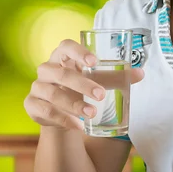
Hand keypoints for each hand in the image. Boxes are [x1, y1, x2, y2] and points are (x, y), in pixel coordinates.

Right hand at [24, 39, 143, 131]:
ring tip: (92, 114)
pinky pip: (46, 111)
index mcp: (62, 57)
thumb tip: (141, 73)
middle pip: (62, 73)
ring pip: (54, 94)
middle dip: (82, 84)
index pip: (65, 46)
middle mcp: (47, 69)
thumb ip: (116, 77)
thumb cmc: (80, 88)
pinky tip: (79, 125)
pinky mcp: (32, 105)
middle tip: (101, 95)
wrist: (60, 111)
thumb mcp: (97, 80)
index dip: (78, 51)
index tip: (94, 62)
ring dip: (74, 105)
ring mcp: (37, 87)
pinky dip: (64, 119)